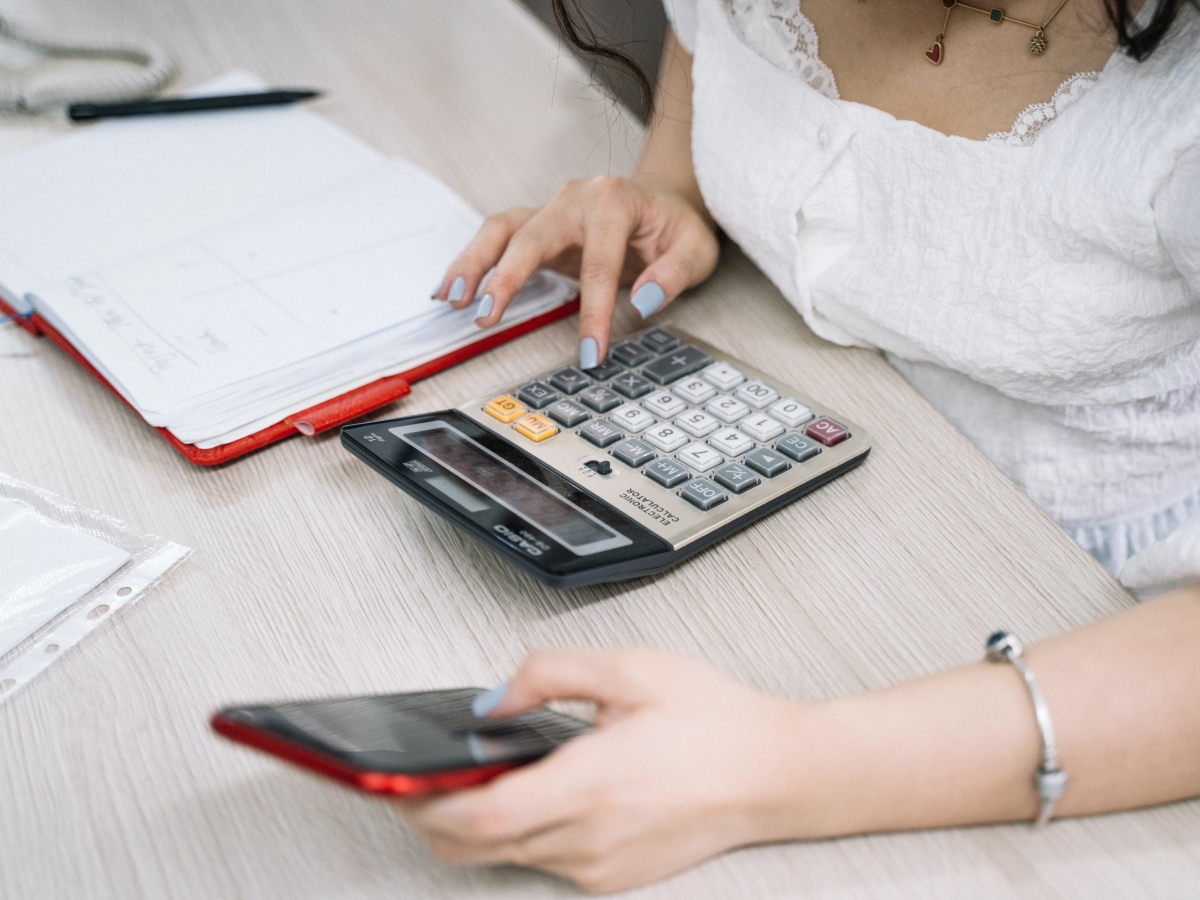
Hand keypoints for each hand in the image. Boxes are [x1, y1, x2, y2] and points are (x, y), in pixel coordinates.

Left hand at [397, 648, 806, 893]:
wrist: (776, 774)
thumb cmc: (714, 720)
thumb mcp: (630, 669)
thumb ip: (548, 673)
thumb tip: (492, 701)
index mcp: (594, 783)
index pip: (481, 816)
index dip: (425, 804)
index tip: (395, 782)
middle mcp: (591, 838)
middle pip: (476, 847)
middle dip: (431, 817)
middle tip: (410, 781)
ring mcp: (602, 867)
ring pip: (505, 856)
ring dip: (473, 825)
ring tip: (466, 780)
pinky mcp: (612, 879)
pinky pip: (541, 862)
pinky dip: (517, 834)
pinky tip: (528, 795)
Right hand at [431, 178, 718, 366]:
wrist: (665, 203)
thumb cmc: (677, 228)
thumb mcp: (695, 250)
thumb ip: (672, 275)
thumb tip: (642, 300)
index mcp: (614, 200)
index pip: (599, 263)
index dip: (593, 313)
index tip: (589, 354)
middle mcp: (575, 198)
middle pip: (532, 236)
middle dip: (507, 278)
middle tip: (487, 316)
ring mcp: (551, 208)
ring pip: (501, 230)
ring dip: (473, 264)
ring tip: (452, 300)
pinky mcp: (536, 224)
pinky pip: (496, 239)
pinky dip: (471, 262)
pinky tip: (450, 290)